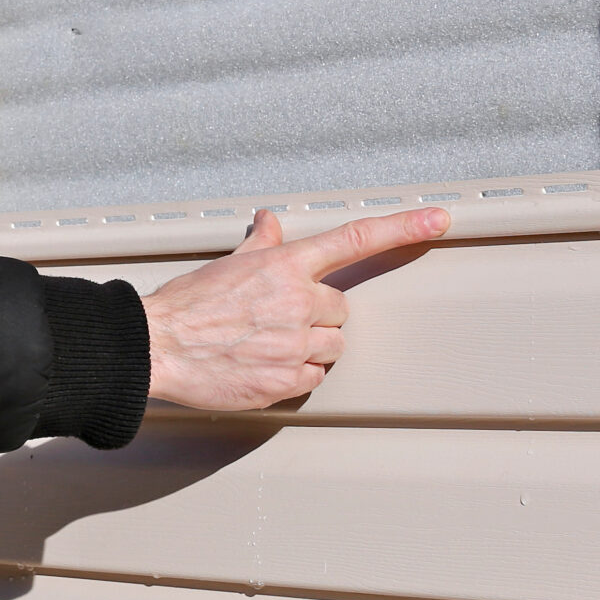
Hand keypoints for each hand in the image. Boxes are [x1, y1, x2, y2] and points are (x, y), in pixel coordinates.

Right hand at [140, 206, 449, 411]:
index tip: (440, 219)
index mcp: (285, 266)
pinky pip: (314, 375)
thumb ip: (261, 244)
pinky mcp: (288, 381)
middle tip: (277, 319)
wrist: (159, 347)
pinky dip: (296, 373)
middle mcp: (298, 301)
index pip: (356, 238)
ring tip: (267, 344)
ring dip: (309, 346)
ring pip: (332, 345)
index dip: (403, 227)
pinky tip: (263, 366)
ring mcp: (296, 343)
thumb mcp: (227, 264)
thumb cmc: (186, 305)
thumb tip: (270, 220)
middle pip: (341, 308)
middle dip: (316, 314)